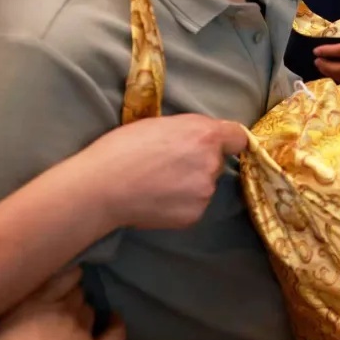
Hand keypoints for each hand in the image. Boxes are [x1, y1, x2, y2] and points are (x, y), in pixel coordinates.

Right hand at [0, 269, 124, 339]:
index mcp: (29, 309)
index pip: (55, 277)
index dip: (58, 277)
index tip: (54, 280)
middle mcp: (62, 314)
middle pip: (73, 293)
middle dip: (66, 297)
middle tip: (55, 307)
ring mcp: (85, 334)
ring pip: (90, 309)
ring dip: (82, 312)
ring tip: (73, 319)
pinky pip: (116, 331)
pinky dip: (114, 323)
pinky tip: (111, 320)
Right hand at [77, 114, 247, 229]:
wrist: (101, 187)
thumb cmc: (122, 148)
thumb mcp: (160, 124)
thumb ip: (189, 130)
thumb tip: (201, 139)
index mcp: (206, 135)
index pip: (238, 138)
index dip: (227, 141)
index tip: (217, 146)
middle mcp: (212, 163)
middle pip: (216, 162)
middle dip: (199, 162)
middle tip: (168, 165)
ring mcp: (205, 192)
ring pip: (204, 185)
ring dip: (189, 184)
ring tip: (157, 184)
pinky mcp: (194, 215)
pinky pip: (193, 206)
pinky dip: (180, 204)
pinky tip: (156, 199)